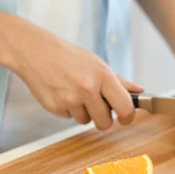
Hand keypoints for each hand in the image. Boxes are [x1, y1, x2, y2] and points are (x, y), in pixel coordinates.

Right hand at [9, 28, 143, 129]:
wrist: (34, 51)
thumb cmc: (69, 56)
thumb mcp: (98, 64)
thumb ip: (120, 81)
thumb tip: (140, 92)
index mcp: (103, 77)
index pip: (125, 108)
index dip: (127, 117)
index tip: (125, 118)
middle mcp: (87, 89)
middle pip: (105, 123)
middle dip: (103, 118)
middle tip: (98, 106)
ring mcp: (70, 100)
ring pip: (86, 121)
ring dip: (84, 112)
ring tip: (75, 93)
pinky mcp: (54, 107)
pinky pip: (69, 118)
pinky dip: (68, 110)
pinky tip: (63, 93)